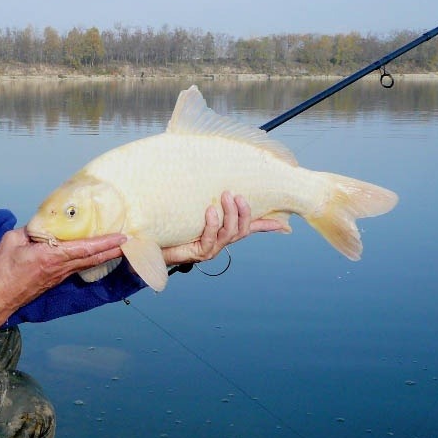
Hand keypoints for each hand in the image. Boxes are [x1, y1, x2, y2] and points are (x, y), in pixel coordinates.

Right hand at [0, 227, 126, 314]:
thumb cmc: (2, 271)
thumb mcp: (11, 241)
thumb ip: (29, 231)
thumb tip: (42, 225)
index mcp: (52, 257)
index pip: (85, 248)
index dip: (105, 242)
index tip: (122, 237)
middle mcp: (60, 268)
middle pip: (93, 258)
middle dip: (113, 250)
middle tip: (130, 241)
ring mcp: (59, 276)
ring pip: (87, 264)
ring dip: (104, 255)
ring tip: (118, 247)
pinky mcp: (54, 281)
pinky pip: (77, 268)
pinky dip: (90, 260)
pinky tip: (94, 255)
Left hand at [162, 191, 286, 266]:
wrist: (154, 243)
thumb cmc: (174, 226)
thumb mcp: (195, 210)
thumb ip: (207, 201)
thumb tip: (214, 184)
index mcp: (224, 232)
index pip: (251, 228)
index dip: (267, 225)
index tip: (284, 223)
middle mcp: (220, 242)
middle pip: (242, 229)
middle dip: (243, 211)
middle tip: (236, 194)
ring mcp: (211, 249)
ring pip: (229, 233)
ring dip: (230, 214)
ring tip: (225, 196)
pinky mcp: (199, 253)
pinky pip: (210, 238)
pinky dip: (212, 224)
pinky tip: (209, 211)